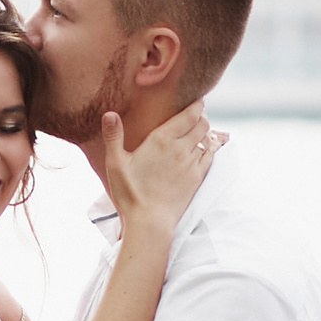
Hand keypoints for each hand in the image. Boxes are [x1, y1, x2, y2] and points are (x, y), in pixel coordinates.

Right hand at [103, 100, 216, 241]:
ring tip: (199, 127)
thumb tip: (110, 114)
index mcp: (162, 139)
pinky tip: (205, 146)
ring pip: (207, 137)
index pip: (189, 114)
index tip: (197, 99)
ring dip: (205, 130)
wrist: (150, 221)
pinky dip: (210, 146)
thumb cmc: (130, 193)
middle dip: (201, 115)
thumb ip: (113, 137)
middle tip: (196, 112)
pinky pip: (210, 155)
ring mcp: (192, 163)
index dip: (196, 104)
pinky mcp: (197, 177)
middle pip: (202, 123)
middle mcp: (181, 147)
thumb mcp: (115, 164)